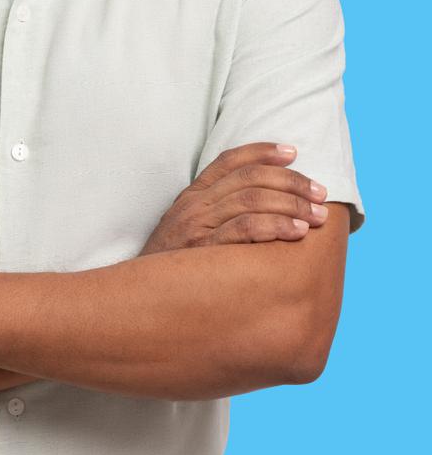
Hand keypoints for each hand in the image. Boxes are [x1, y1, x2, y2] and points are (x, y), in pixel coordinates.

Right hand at [139, 142, 328, 253]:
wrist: (133, 303)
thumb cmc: (169, 272)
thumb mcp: (185, 235)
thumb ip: (215, 218)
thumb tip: (262, 212)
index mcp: (192, 196)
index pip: (230, 160)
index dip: (263, 151)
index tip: (294, 153)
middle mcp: (194, 205)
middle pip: (250, 178)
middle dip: (291, 182)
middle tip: (320, 194)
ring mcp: (197, 226)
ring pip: (252, 198)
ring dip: (292, 203)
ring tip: (317, 216)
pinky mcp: (202, 250)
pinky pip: (245, 228)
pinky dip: (275, 225)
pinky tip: (296, 232)